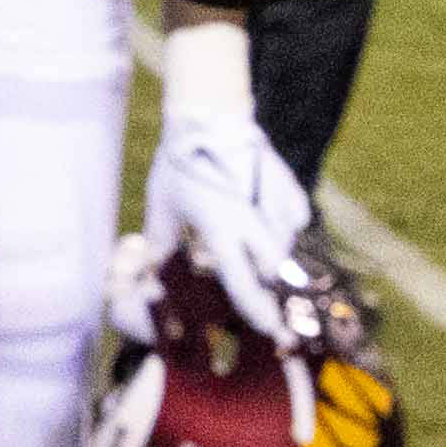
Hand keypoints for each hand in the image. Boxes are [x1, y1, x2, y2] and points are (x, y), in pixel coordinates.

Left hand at [128, 89, 326, 351]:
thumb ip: (161, 243)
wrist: (211, 116)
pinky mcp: (293, 190)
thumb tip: (151, 275)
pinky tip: (258, 201)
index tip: (270, 330)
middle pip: (272, 269)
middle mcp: (252, 220)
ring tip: (240, 214)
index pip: (241, 279)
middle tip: (250, 268)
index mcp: (219, 226)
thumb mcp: (164, 203)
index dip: (255, 308)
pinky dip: (279, 220)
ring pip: (283, 245)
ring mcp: (276, 205)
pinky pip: (294, 221)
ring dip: (267, 244)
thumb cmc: (182, 164)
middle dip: (264, 276)